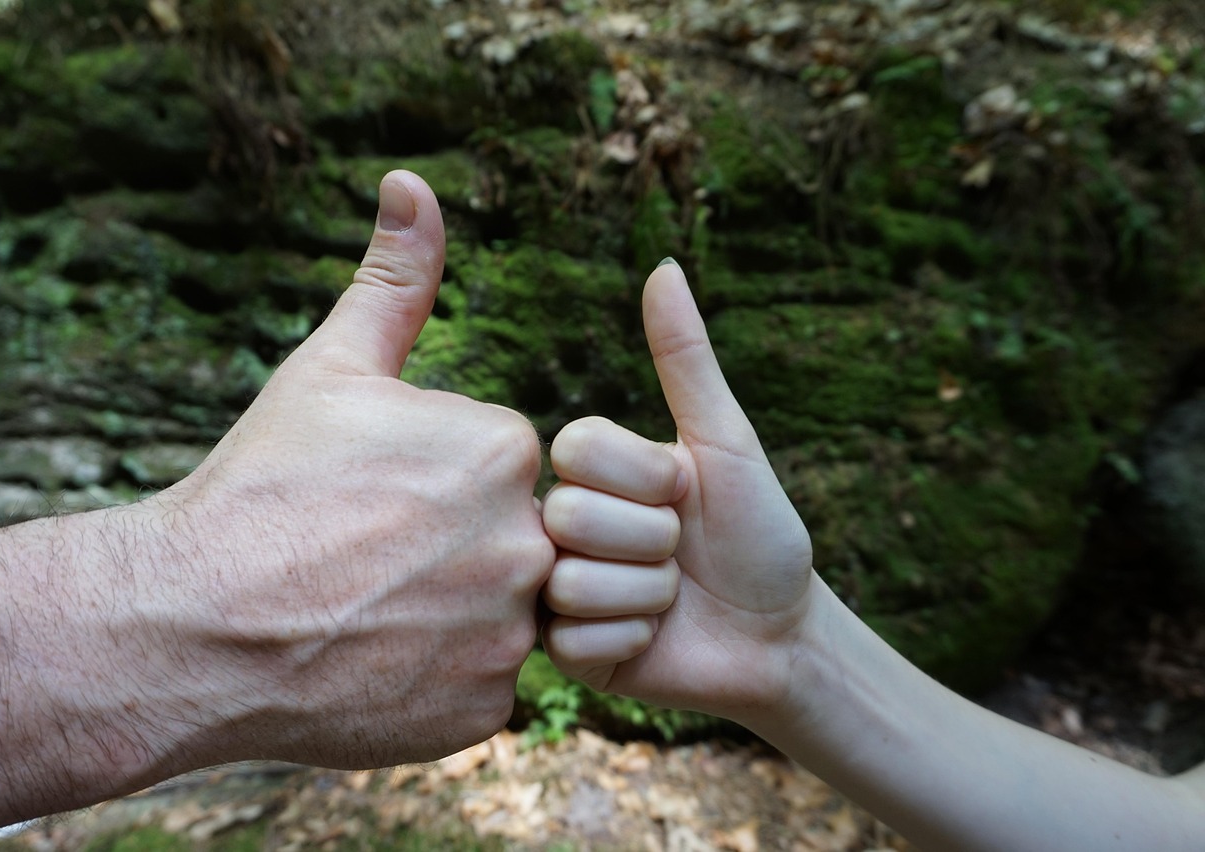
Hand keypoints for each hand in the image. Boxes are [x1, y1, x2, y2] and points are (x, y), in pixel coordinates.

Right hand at [150, 171, 554, 768]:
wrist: (190, 627)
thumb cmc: (259, 488)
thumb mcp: (329, 369)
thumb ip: (394, 280)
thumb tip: (412, 185)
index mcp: (502, 450)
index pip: (501, 467)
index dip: (432, 485)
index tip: (372, 503)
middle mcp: (526, 540)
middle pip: (509, 537)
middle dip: (449, 548)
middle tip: (368, 560)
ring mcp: (508, 634)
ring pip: (500, 613)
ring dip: (448, 611)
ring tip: (370, 608)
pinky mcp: (485, 708)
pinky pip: (482, 682)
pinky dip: (439, 675)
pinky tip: (374, 659)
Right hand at [541, 259, 812, 727]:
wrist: (781, 633)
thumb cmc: (758, 531)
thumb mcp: (725, 443)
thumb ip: (686, 359)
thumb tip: (665, 266)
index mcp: (591, 470)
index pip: (576, 448)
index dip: (646, 477)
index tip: (682, 492)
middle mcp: (561, 524)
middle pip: (570, 516)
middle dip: (653, 540)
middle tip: (680, 551)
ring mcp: (557, 588)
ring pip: (571, 583)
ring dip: (648, 595)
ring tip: (670, 597)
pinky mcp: (564, 651)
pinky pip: (573, 642)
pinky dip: (631, 639)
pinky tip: (651, 637)